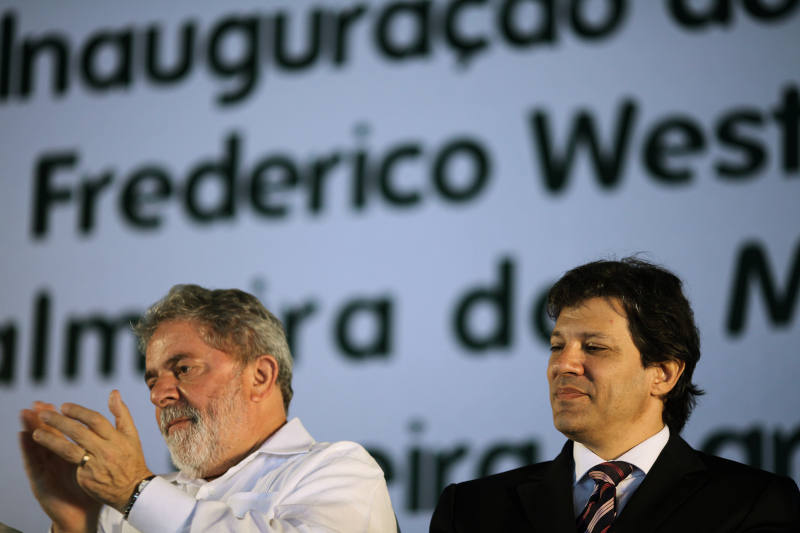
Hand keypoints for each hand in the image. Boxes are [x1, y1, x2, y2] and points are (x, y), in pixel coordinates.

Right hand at [20, 401, 100, 532]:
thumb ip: (102, 445)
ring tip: (25, 413)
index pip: (62, 433)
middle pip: (48, 435)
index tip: (54, 403)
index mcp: (71, 454)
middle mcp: (57, 460)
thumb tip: (109, 427)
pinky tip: (23, 436)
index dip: (58, 418)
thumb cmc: (93, 489)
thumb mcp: (99, 464)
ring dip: (31, 427)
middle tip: (37, 403)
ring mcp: (47, 469)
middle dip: (42, 419)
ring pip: (38, 445)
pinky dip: (28, 448)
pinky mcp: (40, 480)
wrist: (84, 514)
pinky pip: (33, 462)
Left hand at [31, 390, 153, 513]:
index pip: (95, 420)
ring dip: (50, 440)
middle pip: (78, 433)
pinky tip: (45, 451)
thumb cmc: (131, 459)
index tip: (64, 406)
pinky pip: (70, 464)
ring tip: (36, 433)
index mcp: (117, 438)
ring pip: (68, 450)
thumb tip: (113, 392)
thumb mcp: (131, 435)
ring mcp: (95, 465)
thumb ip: (121, 413)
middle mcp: (105, 450)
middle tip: (43, 415)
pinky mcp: (86, 478)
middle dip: (59, 422)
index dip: (78, 412)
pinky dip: (59, 456)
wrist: (133, 490)